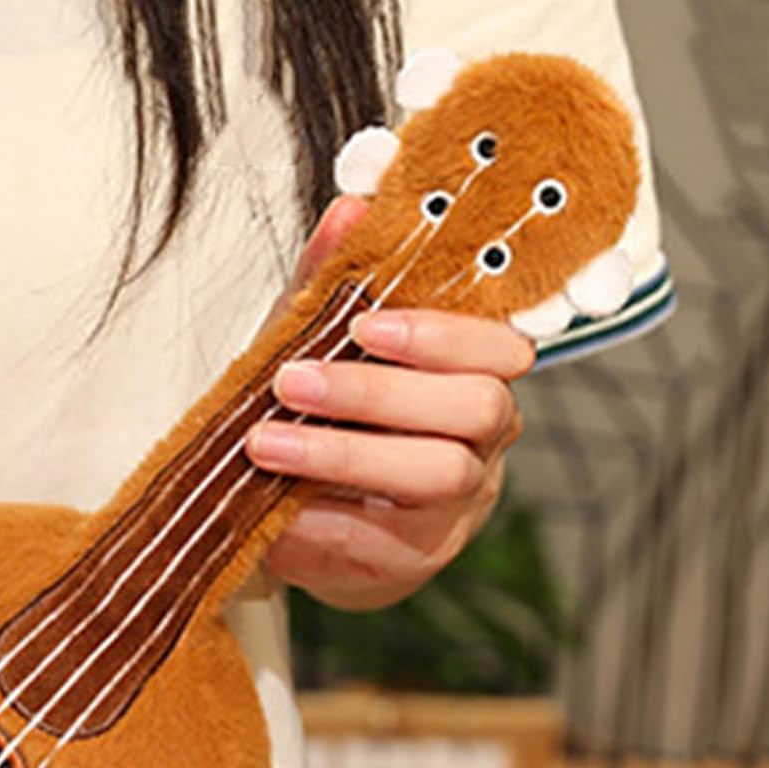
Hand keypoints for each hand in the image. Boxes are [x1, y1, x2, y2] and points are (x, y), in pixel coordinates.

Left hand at [247, 196, 532, 611]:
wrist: (315, 524)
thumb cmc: (328, 420)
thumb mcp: (320, 345)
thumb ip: (333, 283)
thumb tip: (350, 209)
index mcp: (474, 377)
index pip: (503, 348)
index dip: (445, 333)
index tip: (368, 323)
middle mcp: (484, 443)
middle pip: (475, 408)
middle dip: (381, 391)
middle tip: (292, 381)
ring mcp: (456, 507)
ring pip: (436, 472)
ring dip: (345, 453)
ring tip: (265, 443)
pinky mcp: (414, 559)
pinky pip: (379, 538)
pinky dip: (318, 517)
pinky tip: (272, 505)